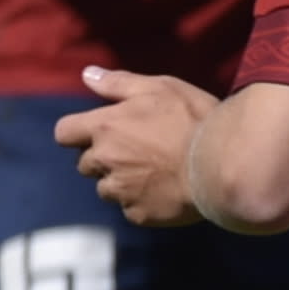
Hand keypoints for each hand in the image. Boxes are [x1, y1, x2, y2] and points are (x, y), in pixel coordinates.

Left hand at [63, 67, 218, 226]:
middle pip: (85, 164)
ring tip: (154, 173)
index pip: (64, 132)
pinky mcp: (139, 214)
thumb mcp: (161, 88)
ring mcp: (121, 191)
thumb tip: (86, 75)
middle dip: (104, 158)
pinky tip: (167, 190)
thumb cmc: (194, 119)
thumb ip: (118, 83)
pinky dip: (143, 201)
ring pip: (107, 189)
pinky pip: (131, 209)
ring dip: (121, 181)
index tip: (100, 131)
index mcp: (105, 127)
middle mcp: (105, 161)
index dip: (78, 132)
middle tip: (139, 150)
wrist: (224, 164)